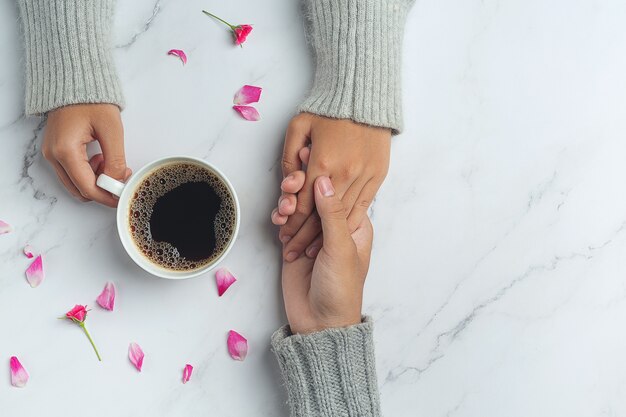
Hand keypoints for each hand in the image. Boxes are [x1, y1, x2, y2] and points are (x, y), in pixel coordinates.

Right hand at [42, 104, 130, 206]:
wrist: (76, 81)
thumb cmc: (92, 100)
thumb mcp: (112, 130)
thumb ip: (115, 160)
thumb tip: (117, 181)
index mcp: (66, 151)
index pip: (87, 188)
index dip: (107, 196)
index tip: (123, 194)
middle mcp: (53, 155)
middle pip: (79, 190)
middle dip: (102, 190)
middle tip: (121, 177)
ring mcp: (51, 153)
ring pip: (75, 183)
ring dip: (95, 181)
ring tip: (111, 163)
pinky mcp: (55, 150)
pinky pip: (72, 172)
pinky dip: (88, 173)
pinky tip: (101, 158)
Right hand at [279, 175, 373, 333]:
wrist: (319, 323)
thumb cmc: (341, 289)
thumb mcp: (340, 249)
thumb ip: (332, 214)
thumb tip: (324, 179)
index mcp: (355, 224)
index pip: (338, 188)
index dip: (322, 171)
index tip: (307, 154)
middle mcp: (335, 225)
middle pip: (315, 193)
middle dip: (300, 185)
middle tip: (290, 182)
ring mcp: (313, 234)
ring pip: (299, 205)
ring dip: (288, 201)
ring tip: (283, 207)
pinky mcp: (295, 244)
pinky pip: (286, 222)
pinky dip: (280, 217)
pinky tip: (278, 220)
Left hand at [280, 113, 389, 261]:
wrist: (364, 94)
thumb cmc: (329, 108)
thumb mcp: (298, 126)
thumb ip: (289, 157)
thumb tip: (288, 184)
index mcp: (322, 162)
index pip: (304, 205)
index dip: (293, 225)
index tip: (284, 236)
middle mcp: (345, 173)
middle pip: (322, 216)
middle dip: (304, 237)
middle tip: (293, 250)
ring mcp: (365, 175)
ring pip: (342, 216)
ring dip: (326, 236)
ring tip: (311, 250)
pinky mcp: (378, 175)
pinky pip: (363, 207)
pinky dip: (349, 224)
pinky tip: (338, 235)